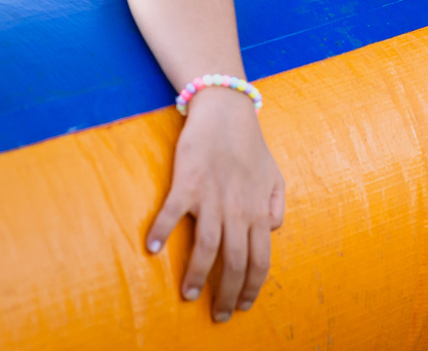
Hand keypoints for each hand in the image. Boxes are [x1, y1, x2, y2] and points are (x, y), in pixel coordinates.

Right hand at [147, 87, 284, 321]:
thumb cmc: (250, 145)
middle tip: (217, 314)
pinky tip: (150, 249)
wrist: (227, 112)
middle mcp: (237, 209)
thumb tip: (273, 230)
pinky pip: (172, 214)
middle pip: (234, 262)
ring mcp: (211, 197)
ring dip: (197, 276)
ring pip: (207, 248)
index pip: (260, 259)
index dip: (252, 287)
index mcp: (258, 211)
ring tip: (188, 295)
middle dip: (226, 294)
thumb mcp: (275, 176)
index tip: (243, 305)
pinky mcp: (187, 184)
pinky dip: (161, 233)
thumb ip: (277, 205)